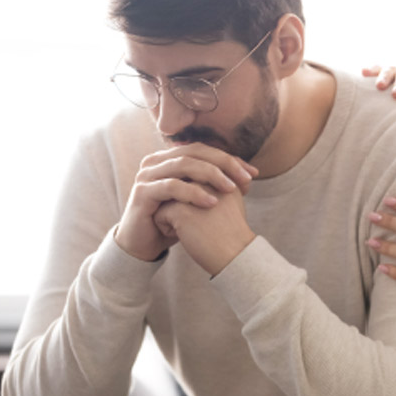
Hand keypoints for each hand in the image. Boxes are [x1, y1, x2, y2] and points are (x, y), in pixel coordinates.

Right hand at [114, 144, 258, 261]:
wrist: (144, 244)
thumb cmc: (174, 221)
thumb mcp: (199, 199)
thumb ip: (216, 184)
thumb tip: (250, 175)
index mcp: (170, 158)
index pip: (204, 150)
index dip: (229, 159)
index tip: (253, 174)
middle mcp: (156, 161)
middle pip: (195, 152)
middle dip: (224, 164)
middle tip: (245, 178)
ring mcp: (147, 175)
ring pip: (183, 165)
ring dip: (211, 175)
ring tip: (231, 189)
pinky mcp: (142, 192)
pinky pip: (171, 187)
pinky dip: (193, 193)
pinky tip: (211, 203)